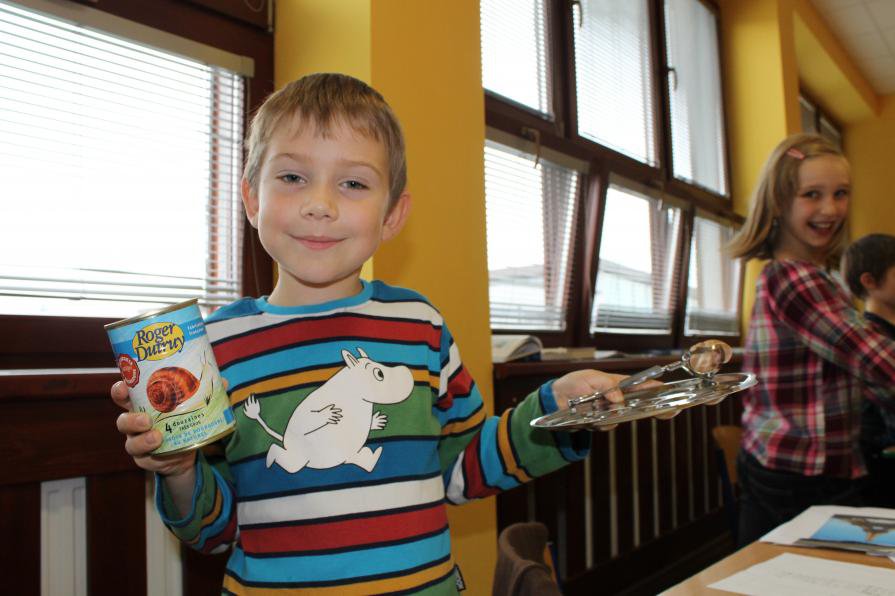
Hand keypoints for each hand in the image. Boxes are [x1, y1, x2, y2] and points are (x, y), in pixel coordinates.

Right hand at [112, 380, 196, 475]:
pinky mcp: (145, 460)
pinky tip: (160, 452)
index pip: (124, 395)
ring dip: (142, 440)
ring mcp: (138, 443)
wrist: (186, 453)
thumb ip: (204, 393)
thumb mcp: (192, 406)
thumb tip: (222, 381)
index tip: (124, 386)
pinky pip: (143, 459)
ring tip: (157, 437)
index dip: (120, 390)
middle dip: (130, 419)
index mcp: (143, 405)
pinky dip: (151, 455)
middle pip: (122, 420)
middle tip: (146, 419)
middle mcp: (135, 424)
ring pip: (131, 442)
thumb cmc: (183, 421)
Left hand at [550, 370, 679, 430]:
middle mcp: (617, 397)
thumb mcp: (588, 378)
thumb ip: (605, 385)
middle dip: (656, 407)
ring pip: (624, 417)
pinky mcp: (601, 422)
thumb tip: (619, 398)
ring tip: (603, 410)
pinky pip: (609, 425)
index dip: (655, 388)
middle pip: (641, 403)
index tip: (668, 391)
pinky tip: (593, 418)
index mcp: (616, 383)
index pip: (640, 384)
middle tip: (670, 411)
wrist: (555, 400)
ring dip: (617, 416)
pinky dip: (603, 423)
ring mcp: (610, 411)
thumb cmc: (573, 383)